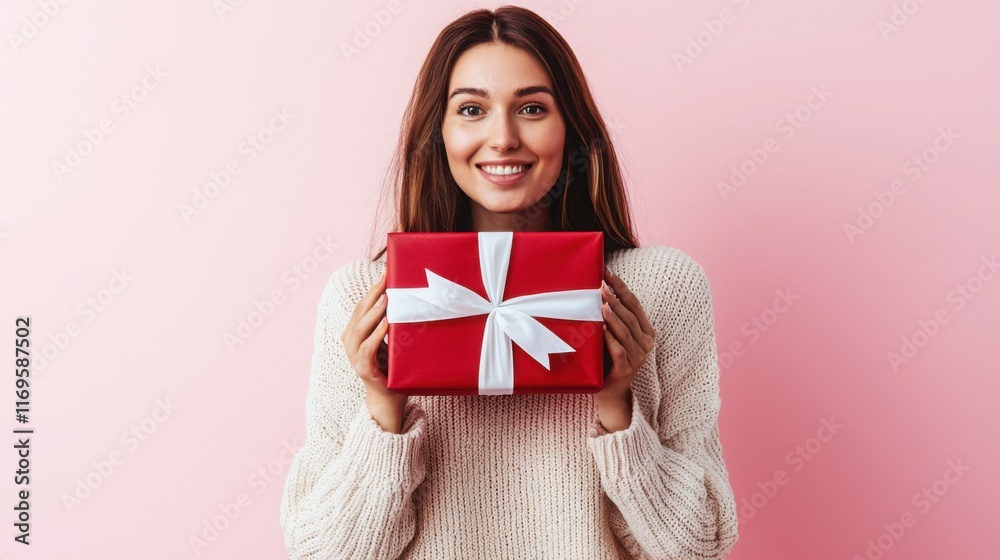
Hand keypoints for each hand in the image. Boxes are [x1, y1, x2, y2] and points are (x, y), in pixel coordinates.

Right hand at [341, 268, 407, 432]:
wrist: (390, 397)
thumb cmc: (393, 366)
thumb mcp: (392, 340)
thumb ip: (392, 323)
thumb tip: (409, 300)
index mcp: (356, 332)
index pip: (362, 306)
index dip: (372, 289)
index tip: (386, 272)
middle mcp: (351, 342)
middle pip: (359, 313)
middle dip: (373, 294)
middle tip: (386, 278)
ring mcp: (354, 356)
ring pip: (359, 329)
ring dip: (373, 312)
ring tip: (386, 298)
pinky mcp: (363, 368)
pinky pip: (367, 348)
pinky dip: (376, 335)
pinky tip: (385, 324)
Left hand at [595, 266, 655, 430]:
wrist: (609, 392)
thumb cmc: (608, 357)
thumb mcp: (612, 334)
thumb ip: (611, 316)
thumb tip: (596, 288)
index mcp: (645, 331)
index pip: (635, 304)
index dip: (622, 287)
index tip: (608, 272)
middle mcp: (645, 343)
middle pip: (631, 315)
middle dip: (616, 298)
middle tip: (602, 285)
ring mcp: (638, 357)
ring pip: (626, 332)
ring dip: (614, 316)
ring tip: (602, 303)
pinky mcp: (626, 370)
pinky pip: (620, 351)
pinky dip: (611, 339)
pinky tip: (602, 328)